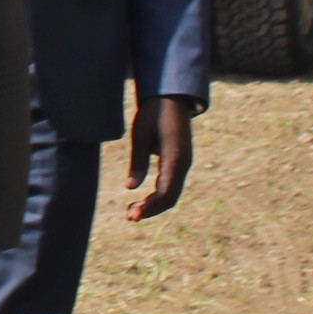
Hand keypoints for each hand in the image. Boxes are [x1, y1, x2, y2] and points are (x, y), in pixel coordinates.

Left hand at [125, 96, 198, 221]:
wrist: (171, 96)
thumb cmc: (154, 112)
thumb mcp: (140, 134)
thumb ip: (138, 162)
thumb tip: (130, 188)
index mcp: (175, 158)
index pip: (164, 192)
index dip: (149, 207)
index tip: (133, 215)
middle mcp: (183, 164)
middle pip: (170, 198)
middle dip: (151, 210)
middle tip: (129, 217)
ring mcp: (184, 163)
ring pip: (172, 193)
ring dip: (154, 205)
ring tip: (132, 211)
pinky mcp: (180, 162)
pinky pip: (171, 185)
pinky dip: (159, 196)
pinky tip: (144, 200)